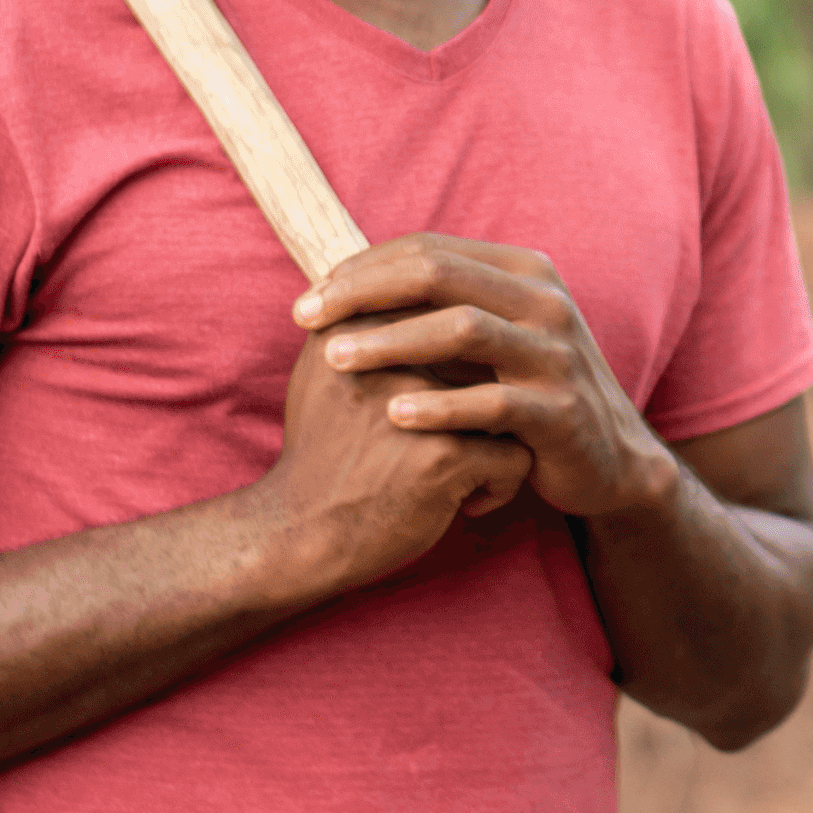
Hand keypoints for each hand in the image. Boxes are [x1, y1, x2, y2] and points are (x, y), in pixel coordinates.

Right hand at [260, 323, 534, 595]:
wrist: (297, 533)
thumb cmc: (322, 452)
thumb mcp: (324, 370)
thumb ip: (365, 320)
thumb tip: (415, 279)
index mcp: (362, 326)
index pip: (450, 314)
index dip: (462, 361)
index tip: (441, 400)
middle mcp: (393, 357)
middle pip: (488, 353)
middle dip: (490, 389)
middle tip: (472, 429)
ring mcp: (421, 405)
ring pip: (511, 401)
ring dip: (499, 434)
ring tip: (474, 461)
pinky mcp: (443, 455)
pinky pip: (515, 456)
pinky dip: (499, 483)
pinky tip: (467, 502)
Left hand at [293, 236, 673, 523]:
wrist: (607, 459)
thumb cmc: (526, 393)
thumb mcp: (494, 336)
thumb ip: (440, 307)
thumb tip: (343, 283)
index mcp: (525, 272)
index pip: (430, 249)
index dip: (363, 267)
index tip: (310, 298)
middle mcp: (546, 301)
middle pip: (441, 274)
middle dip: (364, 291)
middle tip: (305, 317)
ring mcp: (558, 354)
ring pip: (464, 329)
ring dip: (391, 340)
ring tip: (334, 360)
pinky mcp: (562, 411)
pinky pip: (493, 402)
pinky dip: (440, 406)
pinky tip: (393, 415)